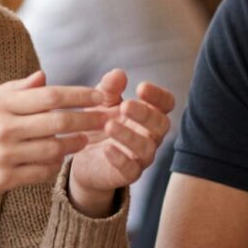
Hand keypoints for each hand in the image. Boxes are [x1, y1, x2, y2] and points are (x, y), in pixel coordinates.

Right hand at [0, 70, 110, 219]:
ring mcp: (4, 155)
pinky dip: (55, 165)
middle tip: (111, 117)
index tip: (102, 94)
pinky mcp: (2, 180)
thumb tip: (44, 77)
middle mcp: (3, 128)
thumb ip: (12, 90)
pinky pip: (41, 172)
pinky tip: (62, 159)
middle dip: (90, 118)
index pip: (50, 95)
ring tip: (90, 138)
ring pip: (55, 148)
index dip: (80, 94)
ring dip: (77, 143)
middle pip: (59, 120)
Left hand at [67, 69, 174, 217]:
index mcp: (149, 114)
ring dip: (130, 136)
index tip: (141, 87)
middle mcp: (151, 135)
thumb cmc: (99, 123)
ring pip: (146, 148)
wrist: (82, 156)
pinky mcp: (128, 174)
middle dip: (145, 114)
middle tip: (125, 106)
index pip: (166, 104)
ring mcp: (141, 156)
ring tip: (109, 126)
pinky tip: (106, 149)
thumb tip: (119, 73)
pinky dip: (120, 159)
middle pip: (160, 124)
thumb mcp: (101, 102)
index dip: (158, 95)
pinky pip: (130, 169)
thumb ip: (109, 88)